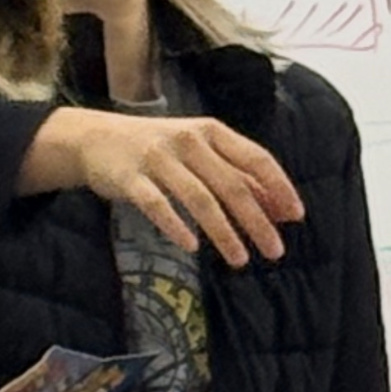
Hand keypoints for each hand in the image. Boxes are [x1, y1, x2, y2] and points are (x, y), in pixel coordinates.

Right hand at [20, 108, 303, 266]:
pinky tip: (192, 246)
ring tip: (240, 260)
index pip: (256, 158)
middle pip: (232, 185)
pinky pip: (157, 205)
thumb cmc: (160, 149)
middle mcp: (189, 141)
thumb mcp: (201, 152)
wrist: (94, 138)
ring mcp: (158, 158)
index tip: (296, 216)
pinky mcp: (130, 178)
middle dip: (257, 221)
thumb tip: (281, 209)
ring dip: (224, 232)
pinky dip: (176, 226)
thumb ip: (238, 175)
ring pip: (200, 199)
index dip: (279, 187)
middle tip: (275, 251)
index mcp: (212, 132)